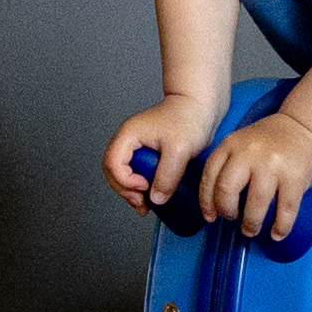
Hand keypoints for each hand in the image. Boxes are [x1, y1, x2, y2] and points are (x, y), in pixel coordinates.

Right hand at [107, 97, 224, 215]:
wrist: (200, 107)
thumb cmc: (189, 118)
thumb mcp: (179, 150)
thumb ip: (167, 175)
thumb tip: (156, 199)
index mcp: (129, 135)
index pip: (113, 163)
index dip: (125, 180)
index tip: (145, 187)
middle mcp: (127, 140)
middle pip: (112, 171)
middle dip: (124, 190)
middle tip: (142, 203)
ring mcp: (135, 147)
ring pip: (120, 174)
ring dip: (129, 191)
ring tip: (145, 204)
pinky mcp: (145, 153)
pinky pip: (134, 173)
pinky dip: (138, 187)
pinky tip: (150, 196)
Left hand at [194, 108, 311, 244]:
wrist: (305, 127)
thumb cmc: (270, 142)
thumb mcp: (242, 144)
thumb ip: (229, 165)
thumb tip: (216, 205)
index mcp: (231, 144)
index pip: (210, 177)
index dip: (207, 202)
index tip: (211, 217)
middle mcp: (249, 152)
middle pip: (227, 190)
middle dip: (227, 212)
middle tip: (232, 220)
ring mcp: (273, 165)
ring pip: (256, 204)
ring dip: (252, 223)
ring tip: (251, 230)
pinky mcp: (296, 177)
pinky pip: (285, 209)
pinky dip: (281, 227)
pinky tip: (277, 234)